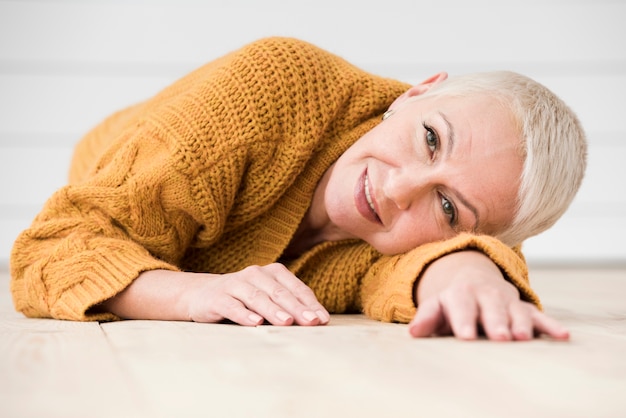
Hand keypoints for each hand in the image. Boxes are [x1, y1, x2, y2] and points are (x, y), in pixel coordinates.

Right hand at [184, 263, 329, 326]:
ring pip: (258, 298)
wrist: (201, 294)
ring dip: (273, 311)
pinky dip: (244, 314)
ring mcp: (236, 284)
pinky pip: (233, 306)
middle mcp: (256, 274)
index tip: (322, 320)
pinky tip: (255, 323)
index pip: (296, 288)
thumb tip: (317, 321)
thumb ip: (288, 306)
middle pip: (279, 292)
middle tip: (311, 321)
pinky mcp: (218, 297)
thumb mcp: (268, 298)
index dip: (310, 304)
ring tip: (287, 322)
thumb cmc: (243, 299)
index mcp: (273, 273)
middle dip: (297, 308)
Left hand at [408, 251, 569, 340]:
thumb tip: (414, 332)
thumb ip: (427, 317)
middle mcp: (486, 295)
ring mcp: (508, 301)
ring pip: (516, 312)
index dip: (463, 321)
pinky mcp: (525, 308)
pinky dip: (551, 326)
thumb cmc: (453, 302)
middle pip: (491, 308)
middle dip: (496, 322)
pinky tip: (563, 336)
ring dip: (521, 324)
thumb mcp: (437, 305)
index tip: (465, 337)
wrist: (474, 280)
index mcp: (461, 294)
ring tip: (523, 338)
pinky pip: (539, 316)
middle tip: (500, 338)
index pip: (461, 307)